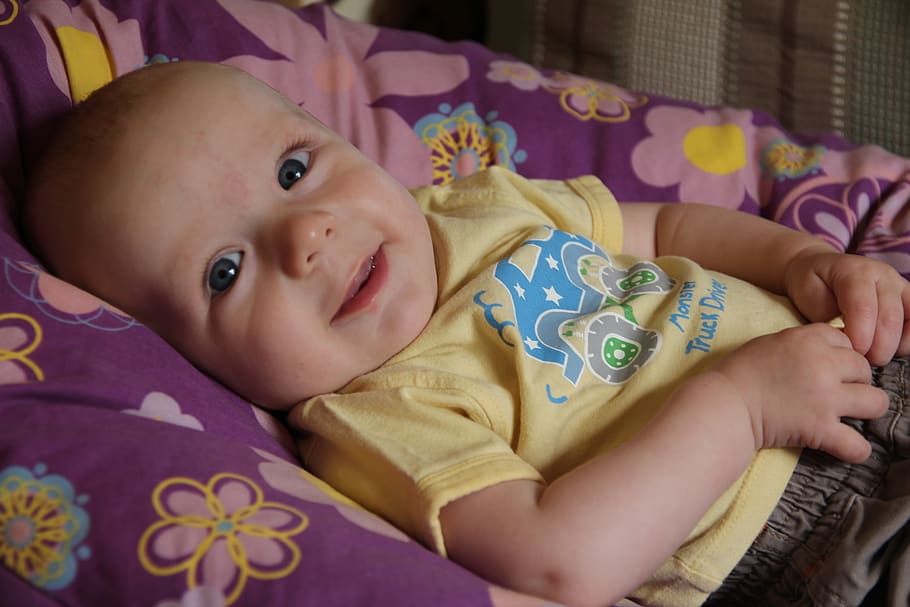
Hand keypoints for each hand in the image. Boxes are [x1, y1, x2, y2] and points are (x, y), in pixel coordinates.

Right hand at [712, 324, 888, 462]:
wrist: (723, 405)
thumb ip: (799, 344)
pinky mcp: (821, 429)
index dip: (841, 354)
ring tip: (850, 415)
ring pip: (876, 402)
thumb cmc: (737, 373)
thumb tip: (820, 351)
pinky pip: (857, 445)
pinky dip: (855, 449)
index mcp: (808, 340)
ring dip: (866, 409)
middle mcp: (823, 365)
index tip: (830, 366)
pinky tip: (846, 447)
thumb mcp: (768, 344)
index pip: (847, 340)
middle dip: (855, 380)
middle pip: (864, 368)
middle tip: (838, 391)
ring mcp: (826, 398)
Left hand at [783, 248, 909, 364]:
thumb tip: (845, 342)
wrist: (818, 269)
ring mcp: (898, 284)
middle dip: (877, 346)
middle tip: (862, 362)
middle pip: (889, 317)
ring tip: (874, 357)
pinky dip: (908, 340)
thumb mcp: (810, 298)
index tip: (852, 354)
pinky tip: (893, 349)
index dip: (859, 334)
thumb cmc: (812, 286)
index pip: (863, 307)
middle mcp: (882, 275)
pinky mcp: (908, 297)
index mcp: (854, 272)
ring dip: (894, 345)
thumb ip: (828, 317)